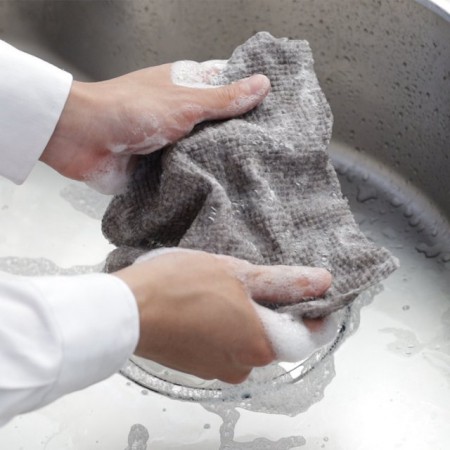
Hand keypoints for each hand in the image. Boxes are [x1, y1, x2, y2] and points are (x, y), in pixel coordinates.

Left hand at [40, 62, 270, 193]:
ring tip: (259, 175)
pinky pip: (189, 173)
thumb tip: (262, 85)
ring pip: (206, 152)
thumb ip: (223, 99)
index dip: (250, 97)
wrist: (84, 139)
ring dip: (222, 162)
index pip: (227, 89)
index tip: (279, 112)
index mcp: (187, 89)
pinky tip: (226, 191)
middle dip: (241, 137)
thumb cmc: (130, 110)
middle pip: (219, 125)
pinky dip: (203, 180)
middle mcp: (182, 115)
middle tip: (275, 151)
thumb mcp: (184, 102)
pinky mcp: (163, 168)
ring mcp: (173, 142)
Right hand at [114, 248, 331, 383]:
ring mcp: (216, 369)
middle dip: (266, 307)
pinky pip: (221, 345)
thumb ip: (283, 282)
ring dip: (240, 315)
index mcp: (260, 345)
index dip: (310, 310)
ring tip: (216, 288)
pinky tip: (200, 304)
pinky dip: (220, 325)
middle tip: (244, 279)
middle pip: (272, 336)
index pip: (306, 335)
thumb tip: (322, 282)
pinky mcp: (196, 366)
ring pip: (244, 339)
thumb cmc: (179, 286)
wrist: (126, 309)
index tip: (304, 289)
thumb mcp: (237, 273)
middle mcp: (243, 365)